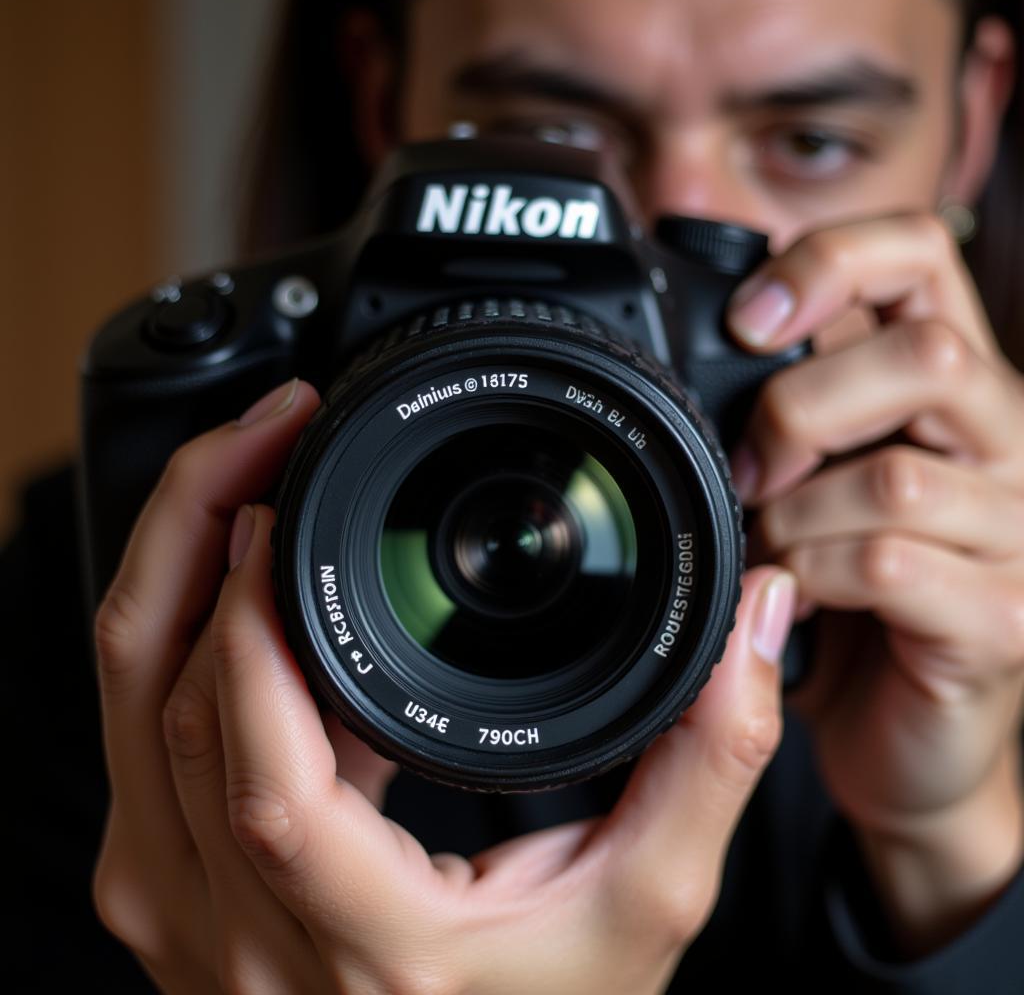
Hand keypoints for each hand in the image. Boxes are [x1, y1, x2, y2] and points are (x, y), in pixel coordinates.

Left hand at [92, 377, 797, 994]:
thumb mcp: (647, 908)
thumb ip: (710, 762)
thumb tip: (750, 623)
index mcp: (367, 937)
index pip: (262, 774)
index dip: (251, 629)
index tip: (276, 509)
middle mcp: (238, 932)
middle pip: (158, 705)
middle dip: (192, 540)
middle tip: (257, 444)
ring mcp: (181, 916)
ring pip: (130, 714)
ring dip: (175, 578)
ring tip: (241, 482)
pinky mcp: (165, 892)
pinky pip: (140, 738)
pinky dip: (177, 637)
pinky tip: (241, 581)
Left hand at [725, 212, 1023, 954]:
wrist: (899, 729)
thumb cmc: (848, 594)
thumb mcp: (813, 480)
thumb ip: (789, 412)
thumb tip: (708, 350)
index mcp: (950, 389)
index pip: (924, 256)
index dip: (833, 260)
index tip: (748, 321)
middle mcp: (1004, 444)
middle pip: (927, 356)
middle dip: (799, 411)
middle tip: (751, 473)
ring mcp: (1016, 534)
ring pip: (894, 479)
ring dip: (793, 519)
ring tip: (769, 552)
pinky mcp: (1002, 618)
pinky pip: (888, 565)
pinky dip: (812, 579)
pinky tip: (795, 598)